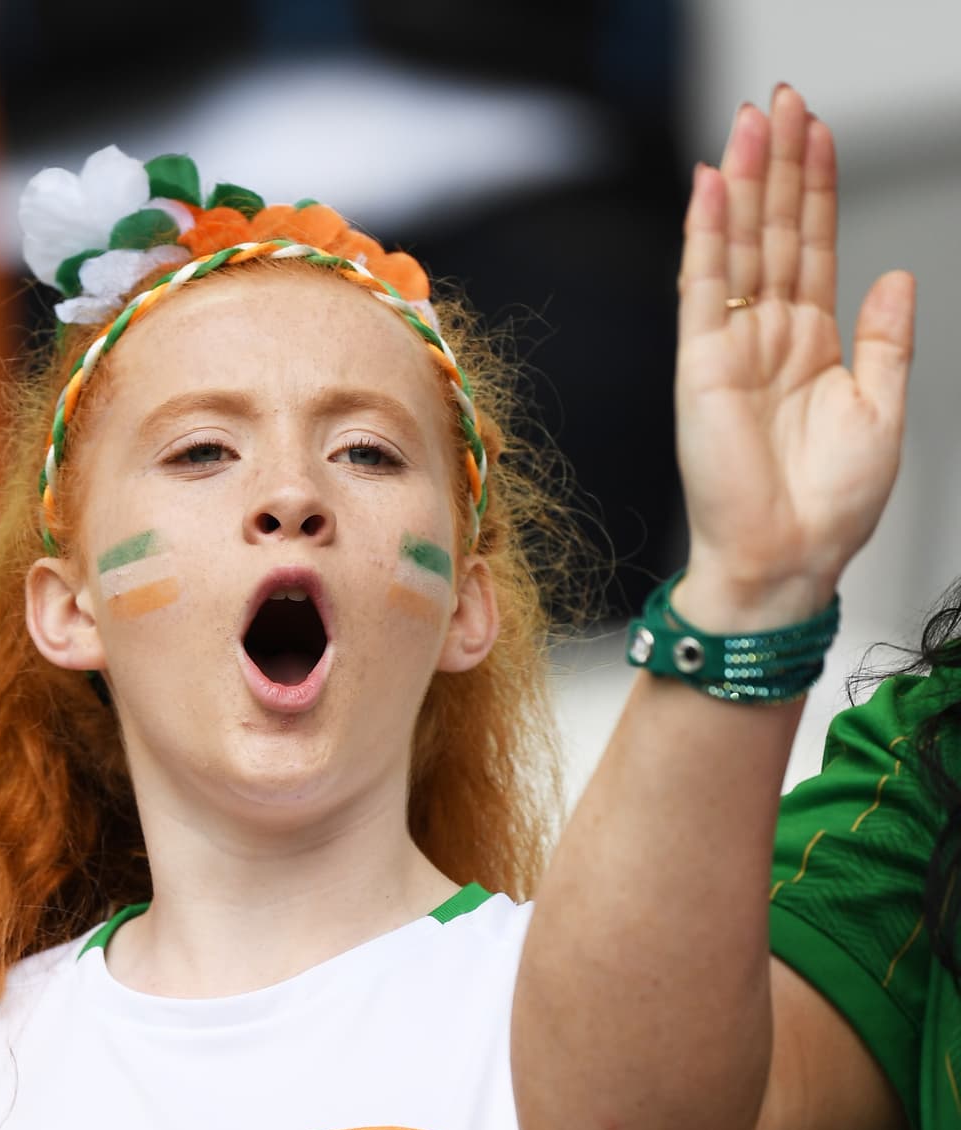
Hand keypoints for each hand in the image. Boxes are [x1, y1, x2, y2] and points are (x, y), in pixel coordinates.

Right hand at [675, 84, 914, 625]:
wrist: (788, 560)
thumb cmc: (829, 507)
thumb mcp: (884, 411)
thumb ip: (887, 341)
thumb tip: (896, 277)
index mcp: (813, 346)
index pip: (812, 247)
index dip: (815, 187)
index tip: (816, 131)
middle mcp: (769, 339)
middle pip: (773, 233)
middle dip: (777, 164)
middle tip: (779, 99)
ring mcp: (732, 349)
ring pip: (738, 248)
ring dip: (741, 183)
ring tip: (749, 122)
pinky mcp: (702, 368)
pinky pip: (703, 289)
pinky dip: (706, 236)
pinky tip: (711, 187)